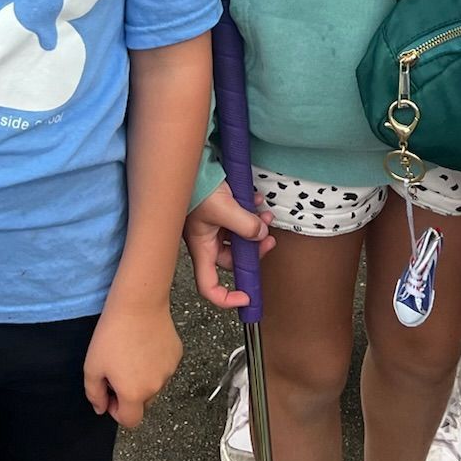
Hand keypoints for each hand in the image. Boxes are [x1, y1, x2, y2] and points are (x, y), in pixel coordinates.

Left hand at [84, 297, 181, 428]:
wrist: (138, 304)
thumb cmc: (112, 334)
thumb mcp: (92, 367)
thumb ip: (95, 394)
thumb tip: (102, 408)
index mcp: (134, 394)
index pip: (130, 421)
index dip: (117, 411)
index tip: (110, 393)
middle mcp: (156, 387)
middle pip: (143, 403)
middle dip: (130, 393)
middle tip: (118, 370)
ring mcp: (169, 371)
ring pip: (154, 384)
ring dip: (143, 378)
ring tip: (131, 353)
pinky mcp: (177, 355)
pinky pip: (164, 367)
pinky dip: (154, 363)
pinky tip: (143, 344)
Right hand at [183, 182, 274, 309]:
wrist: (191, 163)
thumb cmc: (197, 187)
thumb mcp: (225, 209)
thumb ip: (246, 225)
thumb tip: (261, 234)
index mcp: (202, 248)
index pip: (209, 287)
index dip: (226, 298)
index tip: (247, 296)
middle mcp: (206, 241)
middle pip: (233, 259)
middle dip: (254, 250)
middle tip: (269, 239)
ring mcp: (212, 226)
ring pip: (239, 237)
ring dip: (255, 229)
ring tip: (266, 215)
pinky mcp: (219, 211)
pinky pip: (239, 219)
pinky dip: (250, 213)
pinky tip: (257, 200)